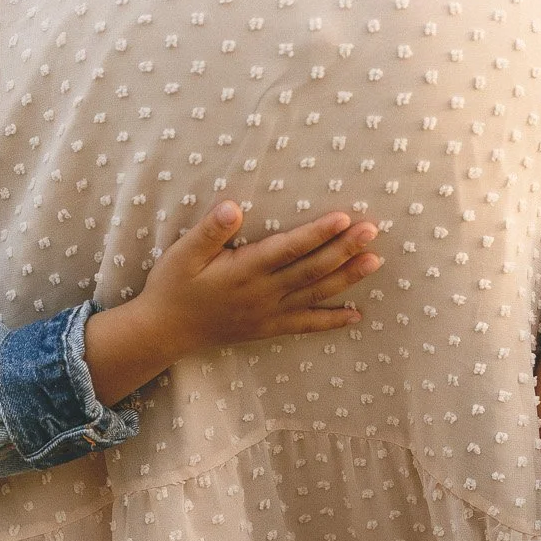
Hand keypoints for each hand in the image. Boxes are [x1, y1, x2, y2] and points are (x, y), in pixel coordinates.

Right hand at [147, 202, 381, 348]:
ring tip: (375, 262)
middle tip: (372, 230)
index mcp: (244, 271)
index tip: (343, 218)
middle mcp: (263, 294)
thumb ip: (210, 231)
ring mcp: (268, 314)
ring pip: (316, 295)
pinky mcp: (268, 328)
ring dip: (347, 278)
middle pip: (311, 270)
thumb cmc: (172, 287)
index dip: (317, 233)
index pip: (288, 249)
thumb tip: (233, 207)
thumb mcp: (182, 254)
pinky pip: (306, 326)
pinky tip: (356, 315)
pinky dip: (332, 321)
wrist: (164, 332)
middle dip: (343, 249)